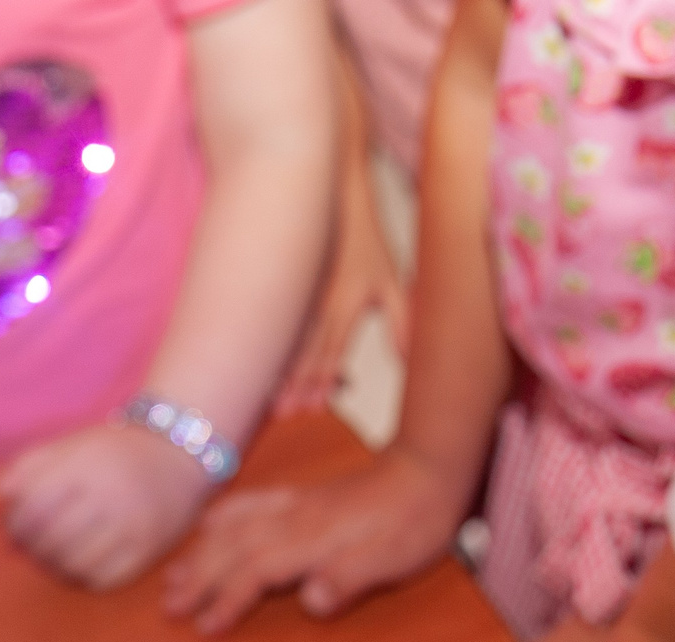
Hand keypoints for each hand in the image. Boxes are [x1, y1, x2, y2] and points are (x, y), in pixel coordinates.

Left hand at [0, 422, 213, 589]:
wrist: (176, 454)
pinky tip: (81, 563)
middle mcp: (109, 495)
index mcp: (85, 465)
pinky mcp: (147, 550)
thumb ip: (30, 465)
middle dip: (32, 547)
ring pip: (75, 563)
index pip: (34, 504)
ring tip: (54, 556)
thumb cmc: (113, 451)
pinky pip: (104, 579)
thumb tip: (0, 494)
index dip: (15, 523)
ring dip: (55, 565)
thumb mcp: (70, 445)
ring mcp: (131, 525)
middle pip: (51, 537)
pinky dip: (84, 576)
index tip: (14, 526)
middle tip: (32, 545)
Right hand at [163, 449, 465, 635]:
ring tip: (173, 579)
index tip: (205, 627)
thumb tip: (311, 600)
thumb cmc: (414, 521)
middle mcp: (293, 520)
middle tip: (169, 610)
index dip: (228, 600)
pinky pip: (247, 504)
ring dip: (200, 554)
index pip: (257, 573)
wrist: (426, 469)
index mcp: (313, 541)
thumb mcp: (394, 559)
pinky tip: (205, 527)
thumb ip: (351, 578)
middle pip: (232, 550)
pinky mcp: (299, 497)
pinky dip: (219, 518)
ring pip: (232, 528)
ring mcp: (293, 505)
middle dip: (198, 580)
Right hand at [275, 166, 409, 417]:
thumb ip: (403, 324)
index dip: (323, 382)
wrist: (332, 193)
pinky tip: (261, 366)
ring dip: (279, 372)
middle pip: (303, 356)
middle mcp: (316, 306)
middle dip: (296, 387)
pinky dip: (269, 348)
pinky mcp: (283, 287)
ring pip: (284, 343)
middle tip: (289, 415)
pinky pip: (275, 326)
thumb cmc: (366, 240)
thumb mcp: (392, 281)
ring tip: (271, 401)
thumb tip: (412, 363)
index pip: (331, 354)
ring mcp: (296, 296)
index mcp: (344, 306)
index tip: (316, 407)